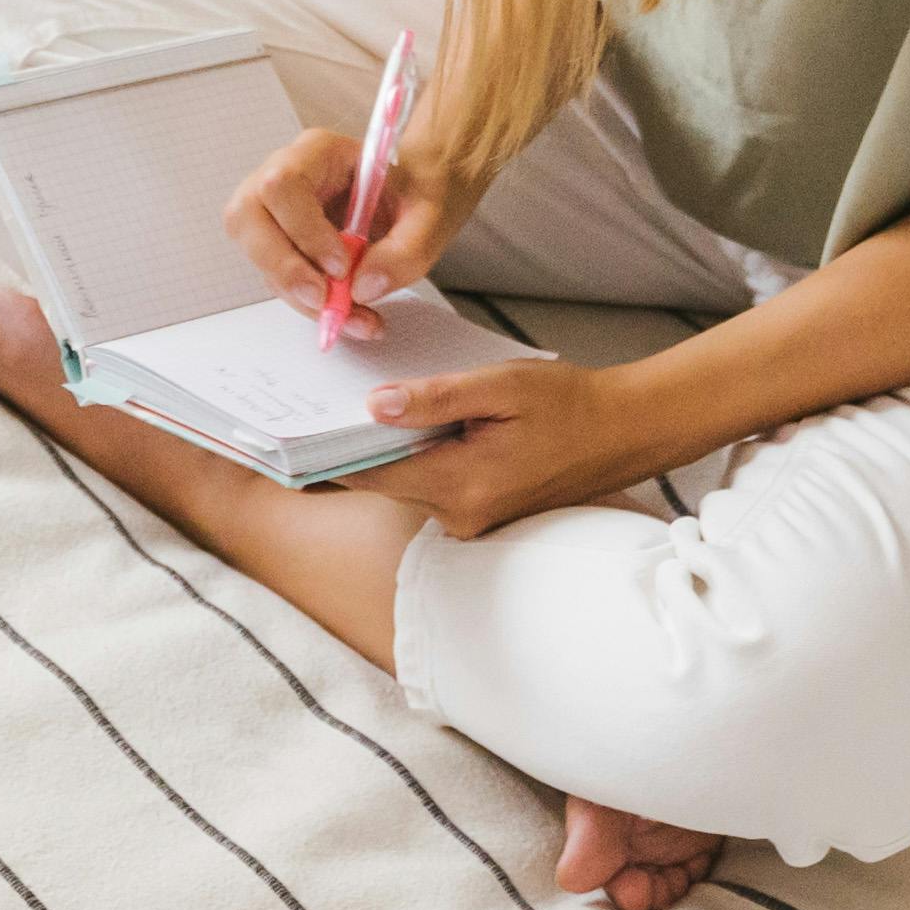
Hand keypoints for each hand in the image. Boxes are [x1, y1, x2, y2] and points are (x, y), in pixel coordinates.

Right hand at [229, 124, 462, 319]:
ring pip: (259, 257)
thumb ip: (406, 249)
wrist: (420, 192)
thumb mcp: (432, 214)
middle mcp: (284, 177)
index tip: (340, 265)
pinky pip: (280, 280)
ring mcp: (276, 213)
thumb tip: (363, 287)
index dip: (303, 229)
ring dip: (301, 297)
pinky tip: (352, 316)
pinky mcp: (283, 246)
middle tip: (325, 300)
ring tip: (356, 318)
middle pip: (246, 217)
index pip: (283, 184)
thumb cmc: (421, 188)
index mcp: (319, 152)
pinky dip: (312, 306)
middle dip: (283, 268)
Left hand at [343, 353, 684, 537]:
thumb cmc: (569, 404)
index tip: (283, 445)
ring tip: (367, 406)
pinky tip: (418, 424)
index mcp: (460, 483)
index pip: (369, 476)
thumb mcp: (499, 386)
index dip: (322, 459)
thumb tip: (374, 406)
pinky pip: (432, 488)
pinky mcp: (482, 517)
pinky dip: (420, 459)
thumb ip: (435, 399)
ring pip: (407, 484)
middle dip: (353, 447)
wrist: (626, 432)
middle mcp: (460, 516)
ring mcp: (472, 523)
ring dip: (390, 451)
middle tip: (317, 407)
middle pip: (383, 481)